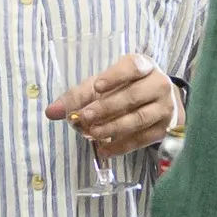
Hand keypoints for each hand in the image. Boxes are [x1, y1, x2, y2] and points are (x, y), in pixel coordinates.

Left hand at [48, 54, 177, 162]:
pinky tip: (104, 150)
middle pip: (132, 96)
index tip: (97, 86)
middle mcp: (159, 84)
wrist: (162, 103)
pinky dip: (121, 146)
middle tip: (84, 116)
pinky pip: (142, 139)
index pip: (132, 67)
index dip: (115, 76)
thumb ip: (79, 96)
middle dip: (106, 108)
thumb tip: (51, 112)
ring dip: (113, 127)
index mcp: (144, 66)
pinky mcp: (164, 129)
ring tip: (92, 133)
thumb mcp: (106, 85)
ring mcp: (164, 108)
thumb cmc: (128, 88)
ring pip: (138, 119)